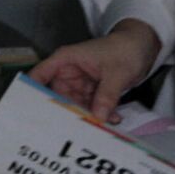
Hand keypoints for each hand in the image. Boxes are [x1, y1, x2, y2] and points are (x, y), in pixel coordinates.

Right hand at [32, 18, 162, 122]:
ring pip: (76, 104)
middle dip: (70, 111)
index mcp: (66, 60)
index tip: (32, 109)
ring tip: (106, 122)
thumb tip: (97, 117)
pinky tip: (114, 118)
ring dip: (90, 114)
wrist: (143, 47)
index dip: (32, 90)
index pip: (41, 74)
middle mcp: (69, 72)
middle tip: (81, 126)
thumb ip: (107, 95)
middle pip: (59, 96)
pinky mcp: (92, 90)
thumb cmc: (125, 50)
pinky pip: (91, 106)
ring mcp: (81, 82)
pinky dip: (101, 113)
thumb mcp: (116, 73)